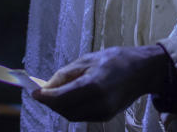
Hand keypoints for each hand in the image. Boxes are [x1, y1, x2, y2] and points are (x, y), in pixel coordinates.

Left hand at [31, 45, 169, 121]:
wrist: (142, 70)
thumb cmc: (115, 60)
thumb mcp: (88, 59)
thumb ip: (66, 74)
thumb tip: (47, 87)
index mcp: (94, 85)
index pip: (61, 97)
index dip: (45, 97)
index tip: (33, 92)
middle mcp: (99, 102)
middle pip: (64, 109)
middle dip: (50, 102)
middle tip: (42, 91)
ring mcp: (104, 112)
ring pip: (72, 115)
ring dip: (60, 106)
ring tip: (56, 92)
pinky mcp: (106, 116)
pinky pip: (82, 115)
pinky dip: (72, 108)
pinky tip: (71, 97)